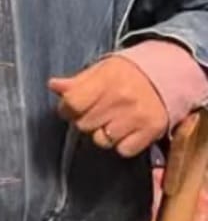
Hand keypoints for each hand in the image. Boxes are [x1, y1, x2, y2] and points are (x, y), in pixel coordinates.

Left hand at [49, 55, 167, 157]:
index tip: (70, 107)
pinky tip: (124, 130)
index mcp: (106, 79)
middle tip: (93, 113)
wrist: (167, 76)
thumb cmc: (127, 73)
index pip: (73, 103)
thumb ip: (76, 81)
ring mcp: (137, 117)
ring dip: (102, 134)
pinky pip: (123, 150)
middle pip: (84, 125)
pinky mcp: (151, 132)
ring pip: (102, 140)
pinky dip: (121, 144)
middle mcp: (121, 99)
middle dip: (84, 120)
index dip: (66, 108)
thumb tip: (53, 86)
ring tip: (109, 122)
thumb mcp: (101, 69)